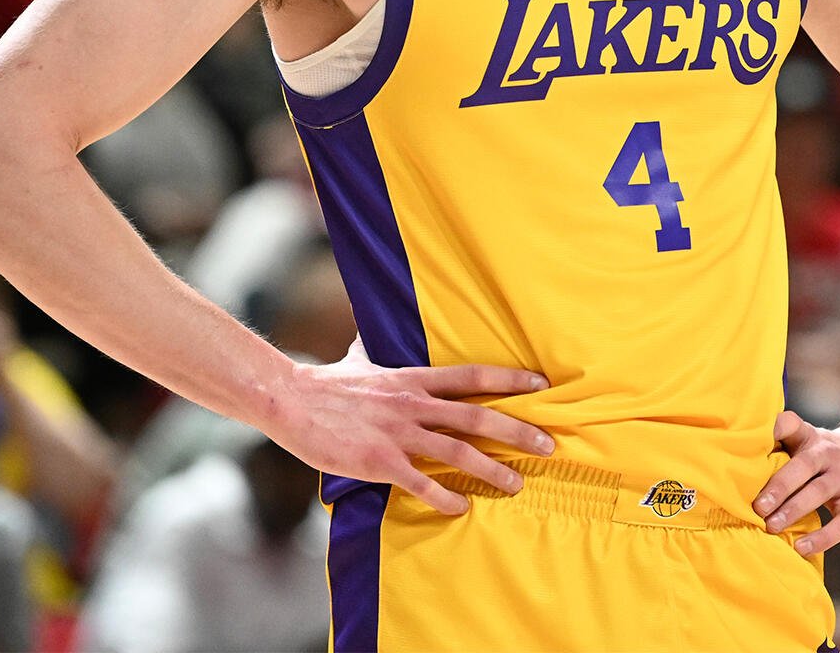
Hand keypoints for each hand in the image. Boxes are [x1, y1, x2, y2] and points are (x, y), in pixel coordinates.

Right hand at [270, 339, 553, 515]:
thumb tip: (366, 333)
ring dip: (491, 470)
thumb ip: (370, 350)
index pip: (472, 377)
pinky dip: (444, 496)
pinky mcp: (380, 461)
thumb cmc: (325, 384)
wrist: (291, 402)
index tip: (541, 385)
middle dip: (516, 431)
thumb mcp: (357, 359)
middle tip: (548, 446)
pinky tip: (462, 507)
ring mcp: (398, 433)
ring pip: (457, 452)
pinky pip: (420, 482)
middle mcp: (413, 404)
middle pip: (476, 417)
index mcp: (413, 379)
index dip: (509, 381)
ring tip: (516, 485)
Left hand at [753, 411, 839, 555]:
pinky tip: (801, 548)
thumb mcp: (809, 440)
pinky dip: (821, 538)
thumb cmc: (828, 454)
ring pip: (818, 492)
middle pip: (803, 466)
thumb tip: (736, 457)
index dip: (777, 427)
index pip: (792, 424)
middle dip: (779, 486)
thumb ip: (780, 443)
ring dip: (793, 510)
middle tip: (757, 506)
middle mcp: (829, 454)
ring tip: (771, 527)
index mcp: (810, 438)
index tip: (758, 436)